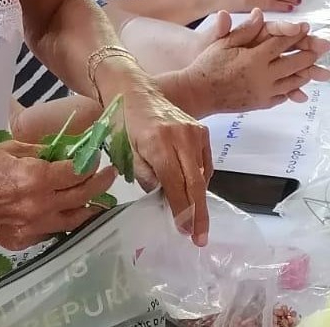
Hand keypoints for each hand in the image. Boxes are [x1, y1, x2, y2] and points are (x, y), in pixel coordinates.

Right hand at [0, 141, 115, 250]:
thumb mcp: (5, 149)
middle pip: (81, 195)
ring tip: (97, 198)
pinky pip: (51, 231)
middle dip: (98, 184)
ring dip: (87, 207)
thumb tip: (61, 152)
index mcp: (35, 177)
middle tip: (108, 175)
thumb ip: (37, 152)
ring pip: (73, 219)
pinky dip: (62, 220)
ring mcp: (31, 227)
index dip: (91, 164)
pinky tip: (65, 212)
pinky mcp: (21, 241)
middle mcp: (39, 205)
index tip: (97, 158)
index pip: (77, 171)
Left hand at [119, 77, 212, 245]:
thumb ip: (145, 174)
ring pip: (202, 174)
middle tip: (200, 238)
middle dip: (198, 214)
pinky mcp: (201, 130)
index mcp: (158, 143)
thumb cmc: (124, 122)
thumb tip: (162, 195)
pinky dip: (201, 178)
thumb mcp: (126, 150)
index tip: (185, 231)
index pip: (174, 184)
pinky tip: (194, 191)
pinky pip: (205, 162)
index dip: (180, 209)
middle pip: (194, 183)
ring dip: (200, 199)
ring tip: (197, 221)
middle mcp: (180, 137)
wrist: (135, 91)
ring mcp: (194, 132)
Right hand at [180, 10, 329, 113]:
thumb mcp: (222, 43)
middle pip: (294, 63)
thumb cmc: (208, 65)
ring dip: (305, 73)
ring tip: (313, 67)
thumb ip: (245, 30)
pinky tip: (297, 85)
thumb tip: (260, 13)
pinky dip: (292, 89)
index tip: (306, 27)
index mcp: (254, 57)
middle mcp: (264, 75)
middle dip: (308, 54)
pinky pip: (283, 95)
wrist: (198, 92)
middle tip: (321, 48)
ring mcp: (265, 91)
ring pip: (292, 81)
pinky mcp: (261, 103)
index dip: (295, 34)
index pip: (281, 43)